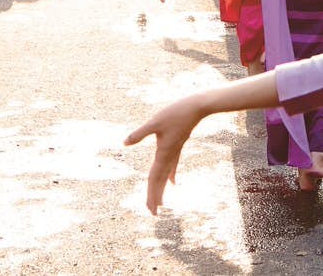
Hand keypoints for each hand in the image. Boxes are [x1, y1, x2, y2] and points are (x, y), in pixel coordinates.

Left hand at [124, 94, 205, 212]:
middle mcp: (169, 156)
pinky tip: (172, 182)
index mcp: (163, 154)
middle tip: (153, 214)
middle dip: (156, 196)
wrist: (198, 107)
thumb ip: (140, 133)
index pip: (154, 178)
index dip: (151, 194)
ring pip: (166, 175)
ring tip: (161, 203)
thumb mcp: (154, 122)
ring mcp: (175, 151)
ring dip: (162, 189)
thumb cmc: (176, 113)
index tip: (151, 210)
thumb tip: (124, 143)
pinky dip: (170, 175)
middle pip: (159, 180)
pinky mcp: (178, 146)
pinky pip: (173, 165)